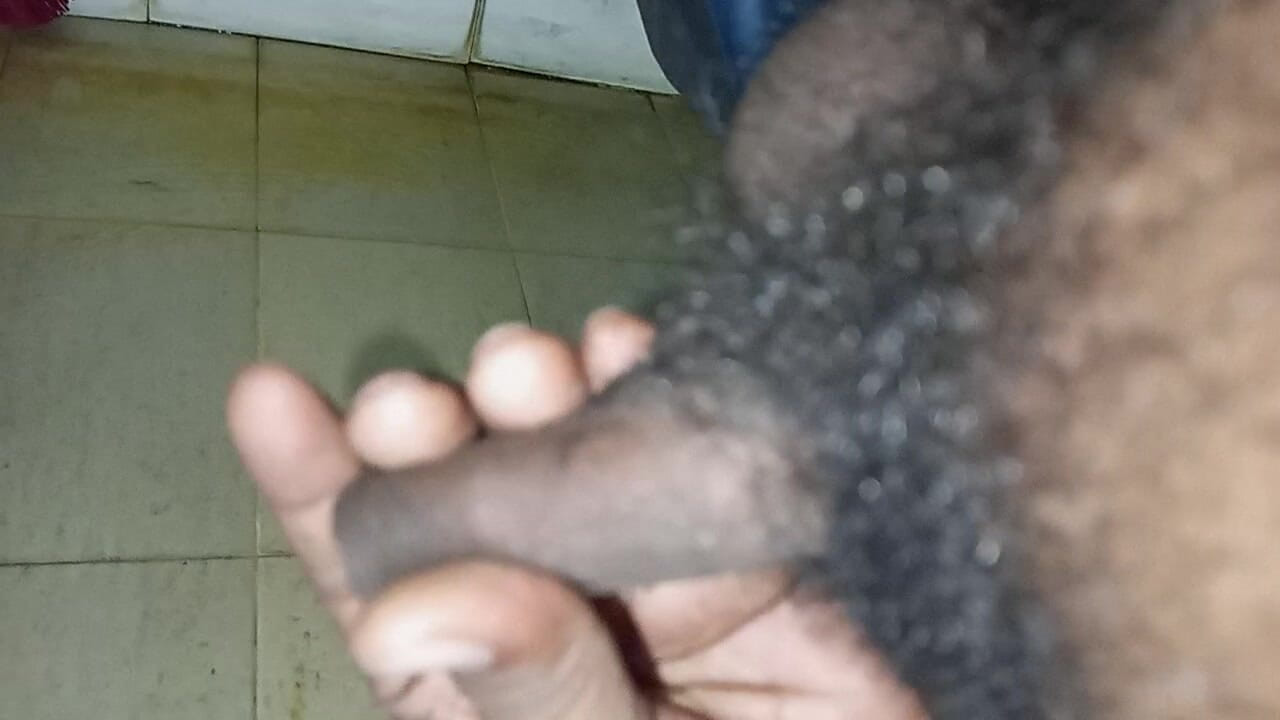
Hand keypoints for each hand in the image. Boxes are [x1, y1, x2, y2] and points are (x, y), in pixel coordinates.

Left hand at [228, 308, 922, 719]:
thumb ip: (532, 698)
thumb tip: (406, 613)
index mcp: (503, 677)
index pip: (386, 584)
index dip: (325, 493)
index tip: (269, 395)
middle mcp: (568, 599)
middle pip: (473, 494)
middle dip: (433, 433)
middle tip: (415, 403)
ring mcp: (656, 551)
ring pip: (571, 442)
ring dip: (536, 389)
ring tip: (526, 367)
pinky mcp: (746, 512)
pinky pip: (685, 427)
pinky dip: (650, 377)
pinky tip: (625, 348)